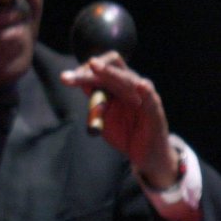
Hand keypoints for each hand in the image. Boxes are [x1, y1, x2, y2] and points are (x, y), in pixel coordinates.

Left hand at [61, 51, 177, 186]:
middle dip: (91, 69)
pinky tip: (141, 86)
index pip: (102, 67)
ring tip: (94, 65)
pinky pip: (150, 99)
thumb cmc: (123, 131)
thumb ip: (93, 99)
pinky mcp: (154, 110)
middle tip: (71, 75)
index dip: (83, 70)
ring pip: (126, 79)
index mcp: (117, 84)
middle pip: (112, 68)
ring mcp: (143, 95)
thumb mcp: (102, 114)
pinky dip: (145, 91)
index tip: (66, 78)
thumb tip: (77, 80)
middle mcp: (130, 85)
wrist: (143, 154)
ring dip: (108, 73)